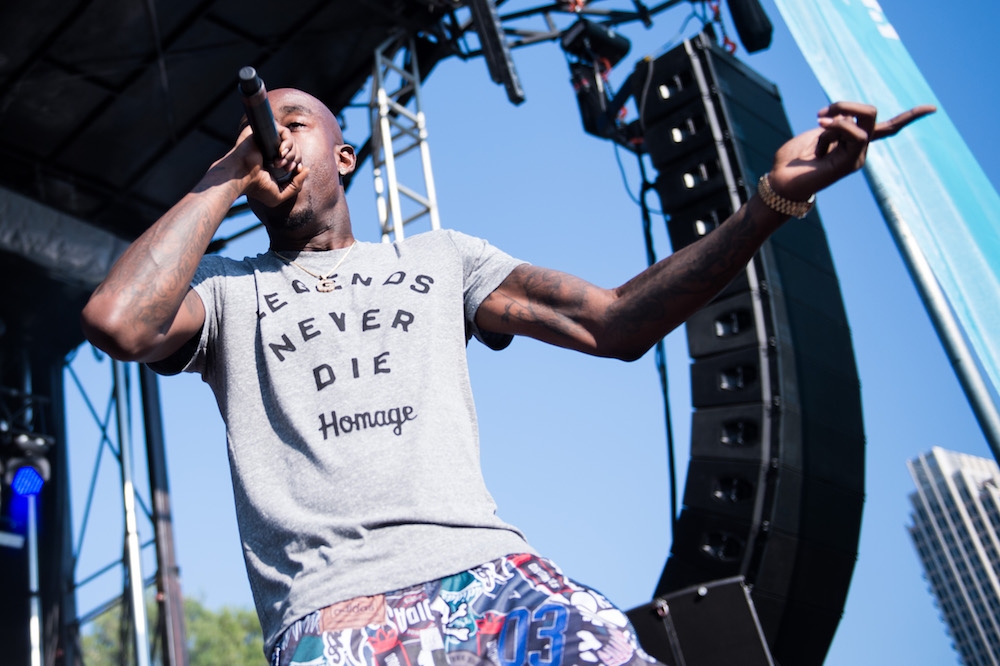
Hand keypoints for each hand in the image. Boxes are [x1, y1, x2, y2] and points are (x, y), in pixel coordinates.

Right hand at [223, 124, 308, 206]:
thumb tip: (306, 169)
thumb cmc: (257, 188)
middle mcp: (271, 149)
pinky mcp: (263, 130)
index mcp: (275, 162)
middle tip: (285, 168)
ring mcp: (267, 139)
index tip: (295, 170)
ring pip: (291, 140)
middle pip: (296, 148)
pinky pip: (284, 131)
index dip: (299, 163)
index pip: (295, 157)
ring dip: (291, 153)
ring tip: (279, 163)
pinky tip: (281, 152)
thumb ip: (296, 186)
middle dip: (295, 159)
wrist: (241, 177)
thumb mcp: (280, 195)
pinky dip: (287, 142)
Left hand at [768, 102, 935, 201]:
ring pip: (863, 121)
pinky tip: (819, 138)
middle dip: (845, 104)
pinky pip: (856, 134)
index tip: (934, 109)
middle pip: (871, 113)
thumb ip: (834, 122)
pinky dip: (838, 127)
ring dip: (836, 118)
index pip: (888, 128)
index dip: (910, 117)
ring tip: (816, 130)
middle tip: (819, 114)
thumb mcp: (814, 133)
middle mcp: (859, 150)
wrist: (780, 183)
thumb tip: (845, 117)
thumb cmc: (791, 161)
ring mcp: (858, 158)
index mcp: (852, 141)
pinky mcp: (852, 163)